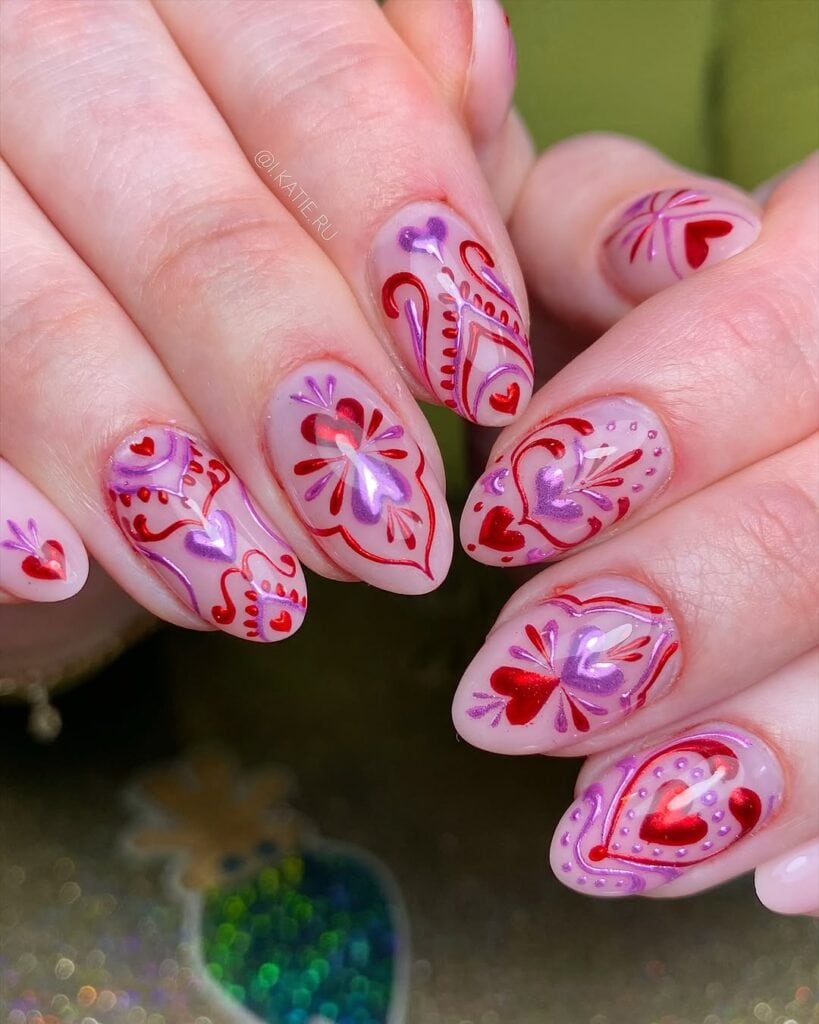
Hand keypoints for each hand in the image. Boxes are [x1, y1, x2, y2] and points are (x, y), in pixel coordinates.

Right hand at [0, 0, 526, 637]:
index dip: (412, 236)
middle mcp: (38, 39)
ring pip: (38, 318)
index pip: (323, 83)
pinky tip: (58, 570)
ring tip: (266, 595)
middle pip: (187, 226)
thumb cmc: (226, 223)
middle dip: (296, 392)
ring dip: (166, 480)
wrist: (62, 312)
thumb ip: (401, 102)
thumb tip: (472, 54)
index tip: (485, 378)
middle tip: (391, 535)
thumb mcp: (346, 144)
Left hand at [451, 134, 818, 912]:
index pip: (781, 327)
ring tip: (602, 838)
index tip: (506, 513)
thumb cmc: (635, 282)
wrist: (740, 367)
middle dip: (682, 615)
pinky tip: (772, 881)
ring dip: (764, 761)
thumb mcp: (600, 227)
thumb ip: (600, 228)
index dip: (664, 420)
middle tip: (517, 699)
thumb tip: (655, 267)